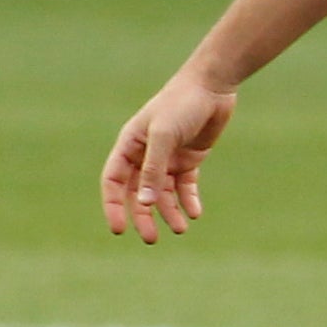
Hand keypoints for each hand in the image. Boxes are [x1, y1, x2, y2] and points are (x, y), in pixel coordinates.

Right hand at [100, 70, 234, 242]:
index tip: (119, 230)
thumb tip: (145, 203)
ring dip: (169, 212)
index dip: (113, 206)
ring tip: (181, 229)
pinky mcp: (189, 159)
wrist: (212, 87)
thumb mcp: (164, 136)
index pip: (114, 182)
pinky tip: (195, 213)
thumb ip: (154, 169)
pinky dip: (189, 201)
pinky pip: (185, 186)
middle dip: (144, 217)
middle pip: (139, 194)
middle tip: (151, 239)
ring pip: (163, 194)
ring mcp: (167, 158)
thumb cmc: (181, 105)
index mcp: (129, 146)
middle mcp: (145, 155)